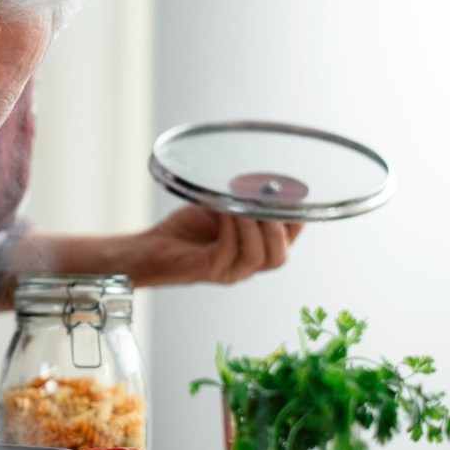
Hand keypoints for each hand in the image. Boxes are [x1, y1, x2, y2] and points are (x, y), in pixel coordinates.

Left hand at [130, 205, 302, 286]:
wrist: (154, 247)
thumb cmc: (188, 228)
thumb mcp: (222, 208)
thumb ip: (242, 199)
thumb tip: (258, 179)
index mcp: (257, 248)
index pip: (290, 237)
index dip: (294, 217)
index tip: (289, 192)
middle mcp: (248, 265)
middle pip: (279, 256)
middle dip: (279, 229)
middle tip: (270, 203)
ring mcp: (231, 271)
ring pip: (258, 256)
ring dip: (255, 227)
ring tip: (246, 204)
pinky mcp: (211, 270)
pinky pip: (230, 250)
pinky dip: (232, 228)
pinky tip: (226, 210)